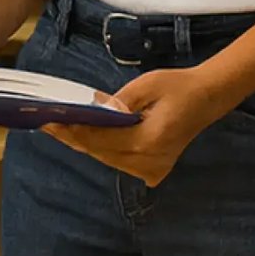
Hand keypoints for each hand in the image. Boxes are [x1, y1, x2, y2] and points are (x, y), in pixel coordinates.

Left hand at [43, 67, 226, 186]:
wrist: (206, 99)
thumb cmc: (177, 87)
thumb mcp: (147, 84)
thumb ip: (119, 101)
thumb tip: (93, 110)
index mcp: (149, 141)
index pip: (102, 140)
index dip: (74, 131)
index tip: (51, 122)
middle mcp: (150, 162)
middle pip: (101, 153)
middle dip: (74, 137)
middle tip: (48, 123)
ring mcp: (153, 170)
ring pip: (108, 159)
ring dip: (86, 144)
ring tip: (60, 128)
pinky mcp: (154, 171)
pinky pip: (119, 160)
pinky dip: (102, 148)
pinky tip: (85, 136)